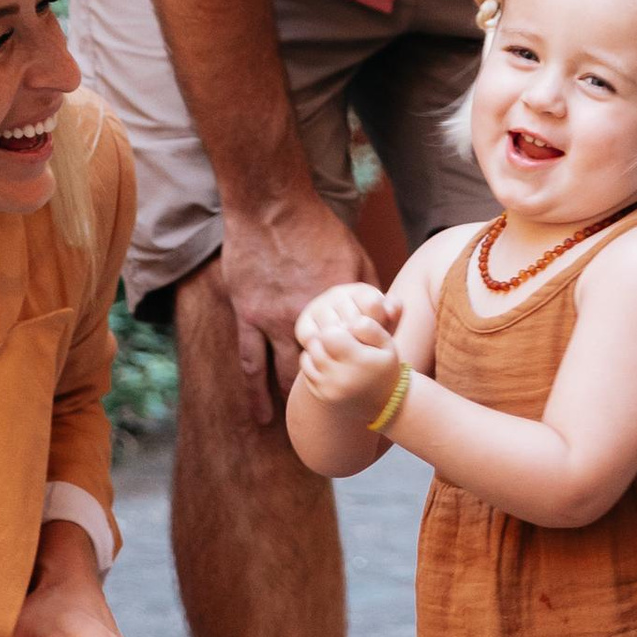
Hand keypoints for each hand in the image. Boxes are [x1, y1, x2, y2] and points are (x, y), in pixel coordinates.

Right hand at [219, 192, 373, 428]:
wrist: (269, 205)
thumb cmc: (316, 227)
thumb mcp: (354, 256)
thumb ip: (368, 290)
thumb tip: (389, 311)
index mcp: (337, 308)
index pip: (354, 352)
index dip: (362, 379)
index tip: (372, 403)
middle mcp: (307, 319)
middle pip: (322, 368)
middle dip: (331, 398)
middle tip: (342, 429)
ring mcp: (273, 320)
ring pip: (285, 372)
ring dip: (295, 402)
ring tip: (303, 432)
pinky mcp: (247, 315)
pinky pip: (250, 361)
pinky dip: (255, 391)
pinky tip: (261, 415)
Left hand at [292, 282, 407, 425]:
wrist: (384, 402)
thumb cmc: (384, 366)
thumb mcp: (387, 344)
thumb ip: (371, 327)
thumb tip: (351, 322)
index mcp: (358, 363)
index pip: (329, 334)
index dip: (337, 329)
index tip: (347, 334)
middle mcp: (341, 379)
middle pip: (317, 344)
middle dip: (326, 338)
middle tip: (340, 341)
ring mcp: (328, 389)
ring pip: (308, 357)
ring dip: (318, 350)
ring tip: (334, 351)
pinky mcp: (321, 395)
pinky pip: (306, 371)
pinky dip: (314, 363)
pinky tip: (329, 362)